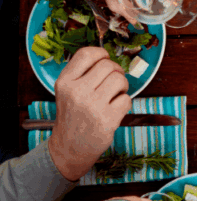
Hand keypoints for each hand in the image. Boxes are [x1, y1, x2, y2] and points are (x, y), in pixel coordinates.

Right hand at [48, 47, 131, 180]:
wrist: (69, 147)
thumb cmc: (73, 116)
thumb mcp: (67, 91)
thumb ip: (83, 74)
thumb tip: (108, 58)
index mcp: (64, 82)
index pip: (87, 53)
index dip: (102, 54)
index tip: (105, 61)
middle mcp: (77, 91)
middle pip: (108, 65)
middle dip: (117, 71)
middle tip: (114, 82)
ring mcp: (93, 105)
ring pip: (120, 80)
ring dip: (123, 86)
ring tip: (115, 95)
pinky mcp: (108, 119)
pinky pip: (127, 99)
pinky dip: (125, 103)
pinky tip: (115, 110)